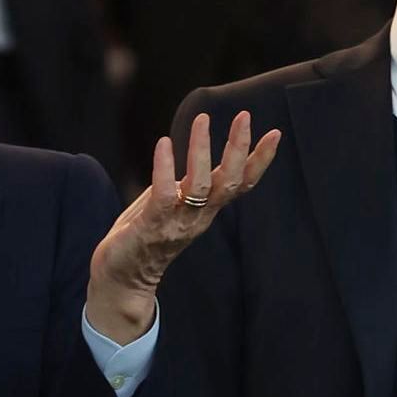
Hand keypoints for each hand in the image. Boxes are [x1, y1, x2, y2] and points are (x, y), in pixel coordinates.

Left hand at [86, 111, 281, 344]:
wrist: (121, 279)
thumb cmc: (144, 237)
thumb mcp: (171, 206)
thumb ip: (185, 186)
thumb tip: (194, 157)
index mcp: (206, 211)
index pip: (241, 184)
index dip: (259, 161)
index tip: (275, 133)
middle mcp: (198, 217)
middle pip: (229, 182)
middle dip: (239, 149)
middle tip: (245, 116)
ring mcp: (177, 223)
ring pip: (201, 186)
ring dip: (202, 151)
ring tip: (203, 120)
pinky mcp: (152, 227)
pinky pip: (164, 196)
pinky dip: (165, 169)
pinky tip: (163, 144)